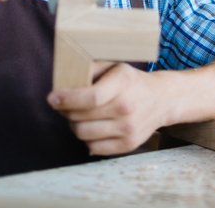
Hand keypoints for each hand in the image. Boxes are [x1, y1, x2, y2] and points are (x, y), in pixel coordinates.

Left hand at [47, 63, 165, 155]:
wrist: (162, 99)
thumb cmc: (130, 81)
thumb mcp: (113, 66)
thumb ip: (89, 71)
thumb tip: (62, 83)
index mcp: (123, 83)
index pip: (90, 97)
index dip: (67, 99)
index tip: (52, 98)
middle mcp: (127, 107)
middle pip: (81, 117)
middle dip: (65, 111)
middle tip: (63, 106)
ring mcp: (129, 128)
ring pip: (83, 134)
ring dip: (74, 125)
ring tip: (78, 116)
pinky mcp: (129, 144)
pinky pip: (93, 148)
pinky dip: (87, 138)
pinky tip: (92, 127)